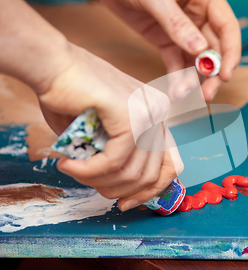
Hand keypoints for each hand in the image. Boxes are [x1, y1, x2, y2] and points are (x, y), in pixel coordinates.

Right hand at [38, 44, 182, 211]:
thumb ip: (121, 157)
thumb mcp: (104, 135)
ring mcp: (148, 112)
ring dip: (99, 182)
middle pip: (153, 173)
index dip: (150, 191)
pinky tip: (69, 166)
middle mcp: (159, 113)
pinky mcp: (130, 114)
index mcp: (158, 116)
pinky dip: (89, 171)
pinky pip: (114, 161)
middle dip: (120, 191)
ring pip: (133, 172)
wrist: (53, 65)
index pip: (171, 165)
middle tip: (92, 187)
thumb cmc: (72, 97)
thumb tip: (128, 192)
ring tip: (74, 172)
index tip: (125, 204)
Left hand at [79, 0, 241, 100]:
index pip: (226, 27)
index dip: (230, 53)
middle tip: (207, 95)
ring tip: (184, 94)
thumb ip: (175, 22)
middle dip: (212, 73)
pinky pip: (176, 60)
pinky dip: (177, 76)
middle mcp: (198, 12)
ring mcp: (182, 27)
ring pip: (196, 58)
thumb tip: (199, 49)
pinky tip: (175, 90)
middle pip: (215, 47)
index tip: (225, 75)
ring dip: (194, 78)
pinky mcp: (165, 37)